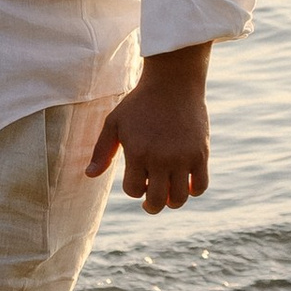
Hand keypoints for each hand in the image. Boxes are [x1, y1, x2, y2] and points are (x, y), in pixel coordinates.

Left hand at [87, 48, 210, 213]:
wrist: (172, 84)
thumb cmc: (139, 103)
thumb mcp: (114, 123)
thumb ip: (102, 150)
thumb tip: (89, 175)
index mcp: (137, 152)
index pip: (134, 190)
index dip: (133, 190)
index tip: (136, 181)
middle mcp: (161, 159)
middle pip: (157, 201)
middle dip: (151, 206)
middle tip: (150, 204)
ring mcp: (183, 158)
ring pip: (179, 199)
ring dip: (172, 201)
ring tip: (168, 194)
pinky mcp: (201, 154)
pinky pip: (200, 186)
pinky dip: (192, 190)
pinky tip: (184, 182)